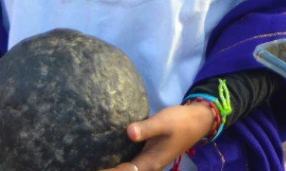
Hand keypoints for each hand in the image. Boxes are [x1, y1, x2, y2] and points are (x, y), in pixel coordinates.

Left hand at [102, 102, 216, 170]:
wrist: (198, 120)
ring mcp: (148, 160)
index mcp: (151, 162)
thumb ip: (147, 128)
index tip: (93, 168)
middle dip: (108, 169)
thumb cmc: (181, 122)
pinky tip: (107, 153)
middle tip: (86, 164)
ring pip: (127, 168)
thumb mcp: (164, 122)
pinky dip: (118, 160)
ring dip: (113, 166)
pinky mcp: (147, 152)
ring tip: (93, 161)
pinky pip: (130, 161)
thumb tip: (129, 132)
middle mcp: (148, 165)